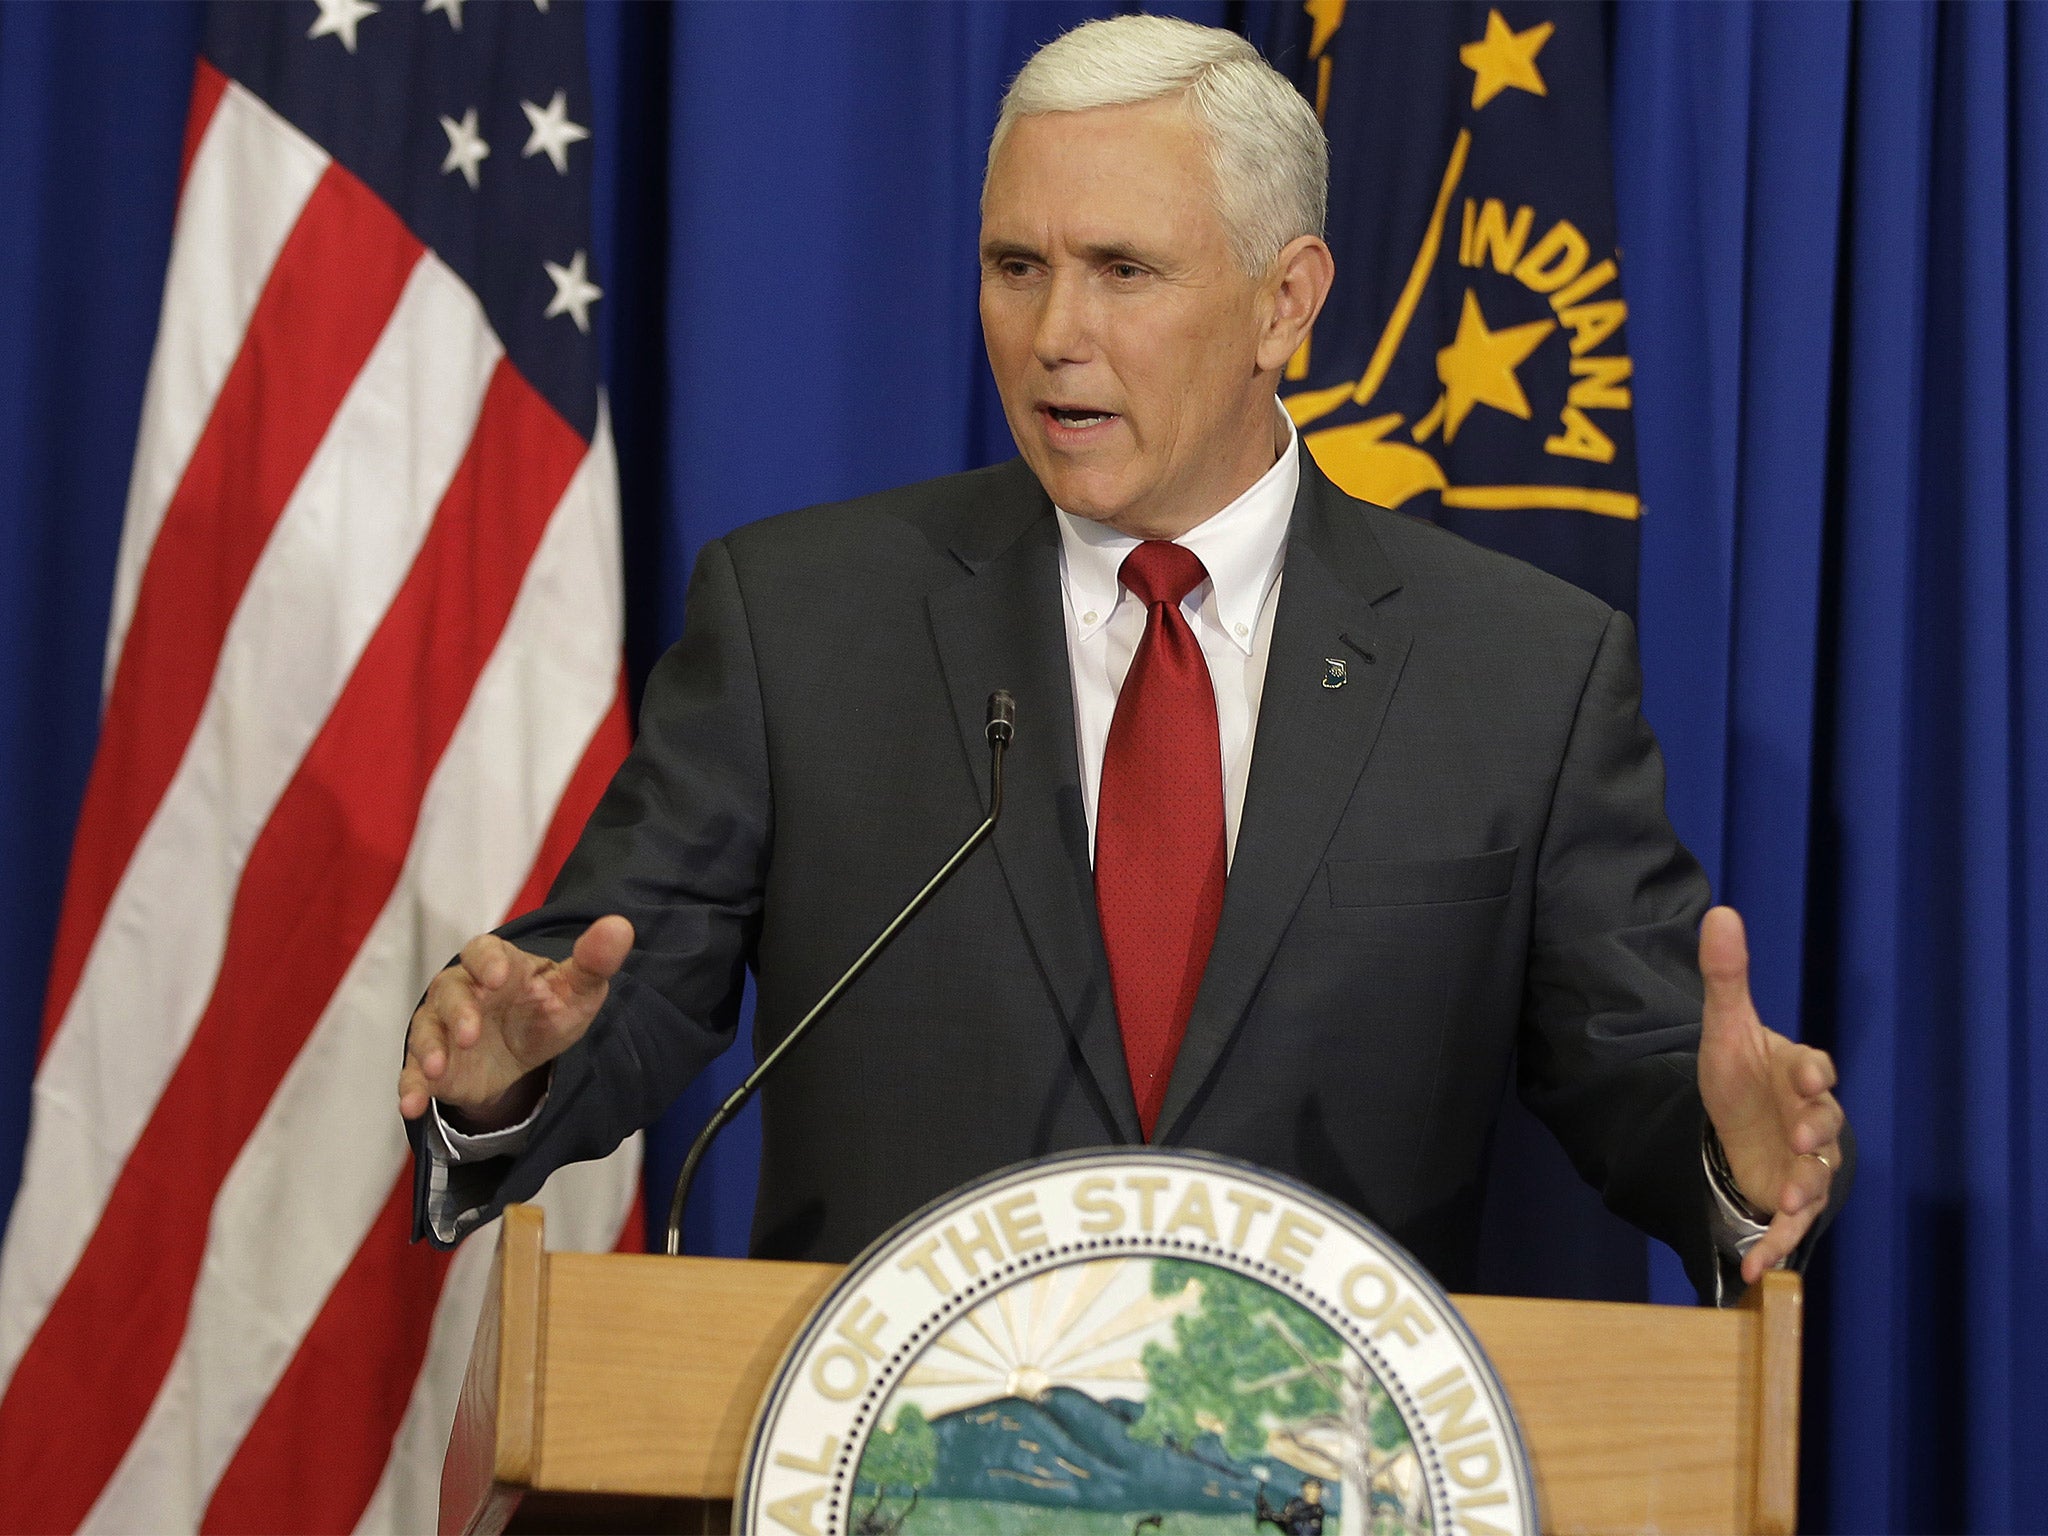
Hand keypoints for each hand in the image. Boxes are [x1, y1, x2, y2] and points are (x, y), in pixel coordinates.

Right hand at [396, 915, 633, 1129]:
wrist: (525, 1054)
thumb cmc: (549, 1008)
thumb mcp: (577, 990)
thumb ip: (595, 961)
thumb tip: (620, 926)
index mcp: (498, 964)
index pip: (483, 951)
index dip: (487, 961)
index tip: (499, 976)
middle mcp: (462, 990)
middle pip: (450, 991)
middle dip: (458, 1011)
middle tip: (472, 1033)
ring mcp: (442, 1027)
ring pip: (426, 1030)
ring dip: (428, 1048)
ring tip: (437, 1068)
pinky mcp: (433, 1064)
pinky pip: (415, 1073)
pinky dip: (410, 1088)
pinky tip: (410, 1105)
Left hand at [1696, 906, 1846, 1283]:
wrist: (1736, 1126)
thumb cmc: (1742, 1075)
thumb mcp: (1726, 1028)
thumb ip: (1727, 977)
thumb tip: (1721, 912)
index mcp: (1798, 1074)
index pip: (1814, 1069)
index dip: (1813, 1072)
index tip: (1808, 1074)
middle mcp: (1810, 1119)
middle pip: (1824, 1125)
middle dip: (1816, 1133)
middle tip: (1804, 1137)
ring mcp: (1803, 1163)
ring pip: (1816, 1177)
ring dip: (1805, 1189)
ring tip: (1789, 1202)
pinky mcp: (1787, 1199)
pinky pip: (1788, 1228)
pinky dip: (1774, 1249)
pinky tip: (1753, 1272)